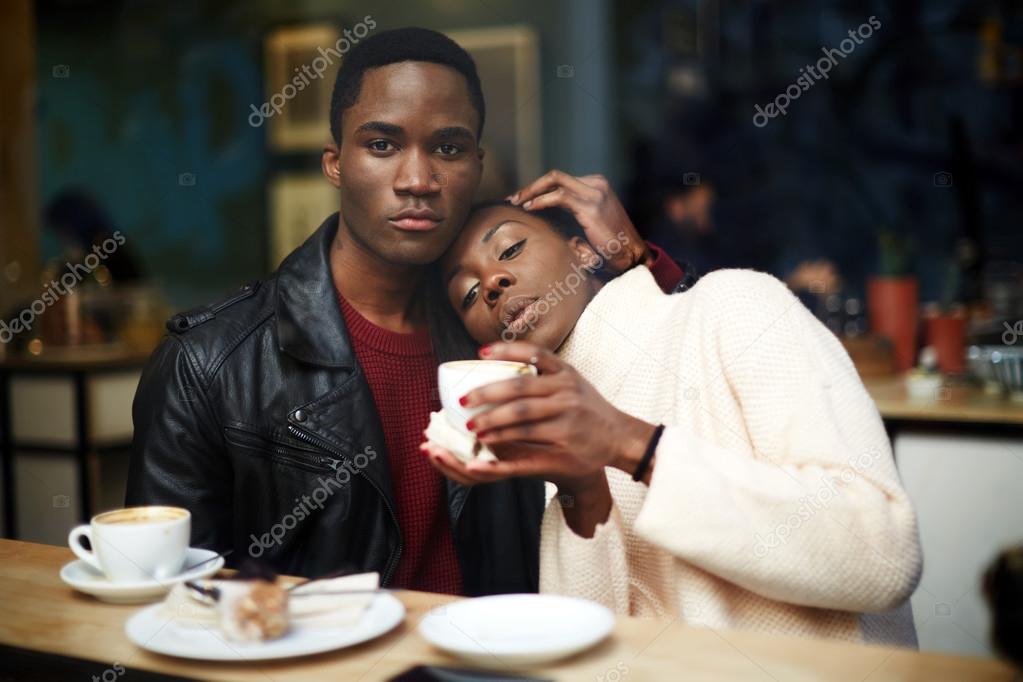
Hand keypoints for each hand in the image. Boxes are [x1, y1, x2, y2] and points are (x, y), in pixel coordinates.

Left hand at [437, 341, 655, 482]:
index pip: (534, 354)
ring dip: (492, 422)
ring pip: (521, 417)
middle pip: (519, 388)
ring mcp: (567, 418)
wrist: (620, 437)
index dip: (506, 351)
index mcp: (566, 373)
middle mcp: (566, 392)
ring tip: (472, 427)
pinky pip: (528, 443)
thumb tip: (507, 359)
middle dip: (486, 394)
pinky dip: (505, 443)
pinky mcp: (566, 443)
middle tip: (463, 401)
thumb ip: (548, 372)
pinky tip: (487, 446)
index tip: (481, 353)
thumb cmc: (590, 409)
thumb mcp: (574, 382)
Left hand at [507, 170, 648, 274]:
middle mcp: (597, 184)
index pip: (562, 180)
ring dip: (531, 191)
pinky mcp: (590, 206)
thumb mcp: (591, 223)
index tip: (523, 199)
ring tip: (516, 202)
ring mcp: (595, 193)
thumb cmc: (611, 246)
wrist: (632, 256)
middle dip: (531, 186)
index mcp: (597, 186)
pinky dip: (540, 201)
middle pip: (555, 176)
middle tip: (514, 198)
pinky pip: (558, 197)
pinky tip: (529, 208)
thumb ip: (574, 214)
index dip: (540, 188)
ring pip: (554, 181)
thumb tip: (551, 217)